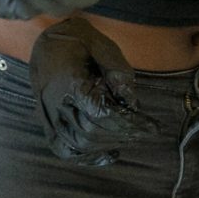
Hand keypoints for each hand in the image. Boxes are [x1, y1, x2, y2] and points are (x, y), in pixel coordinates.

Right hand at [28, 17, 157, 165]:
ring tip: (130, 136)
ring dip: (109, 144)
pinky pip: (63, 149)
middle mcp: (55, 103)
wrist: (45, 40)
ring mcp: (48, 115)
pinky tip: (109, 153)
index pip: (102, 114)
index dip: (130, 124)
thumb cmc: (78, 40)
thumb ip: (119, 72)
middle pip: (92, 132)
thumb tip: (133, 104)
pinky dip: (87, 157)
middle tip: (145, 130)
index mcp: (69, 82)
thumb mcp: (102, 45)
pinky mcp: (47, 123)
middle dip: (123, 134)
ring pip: (80, 144)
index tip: (152, 126)